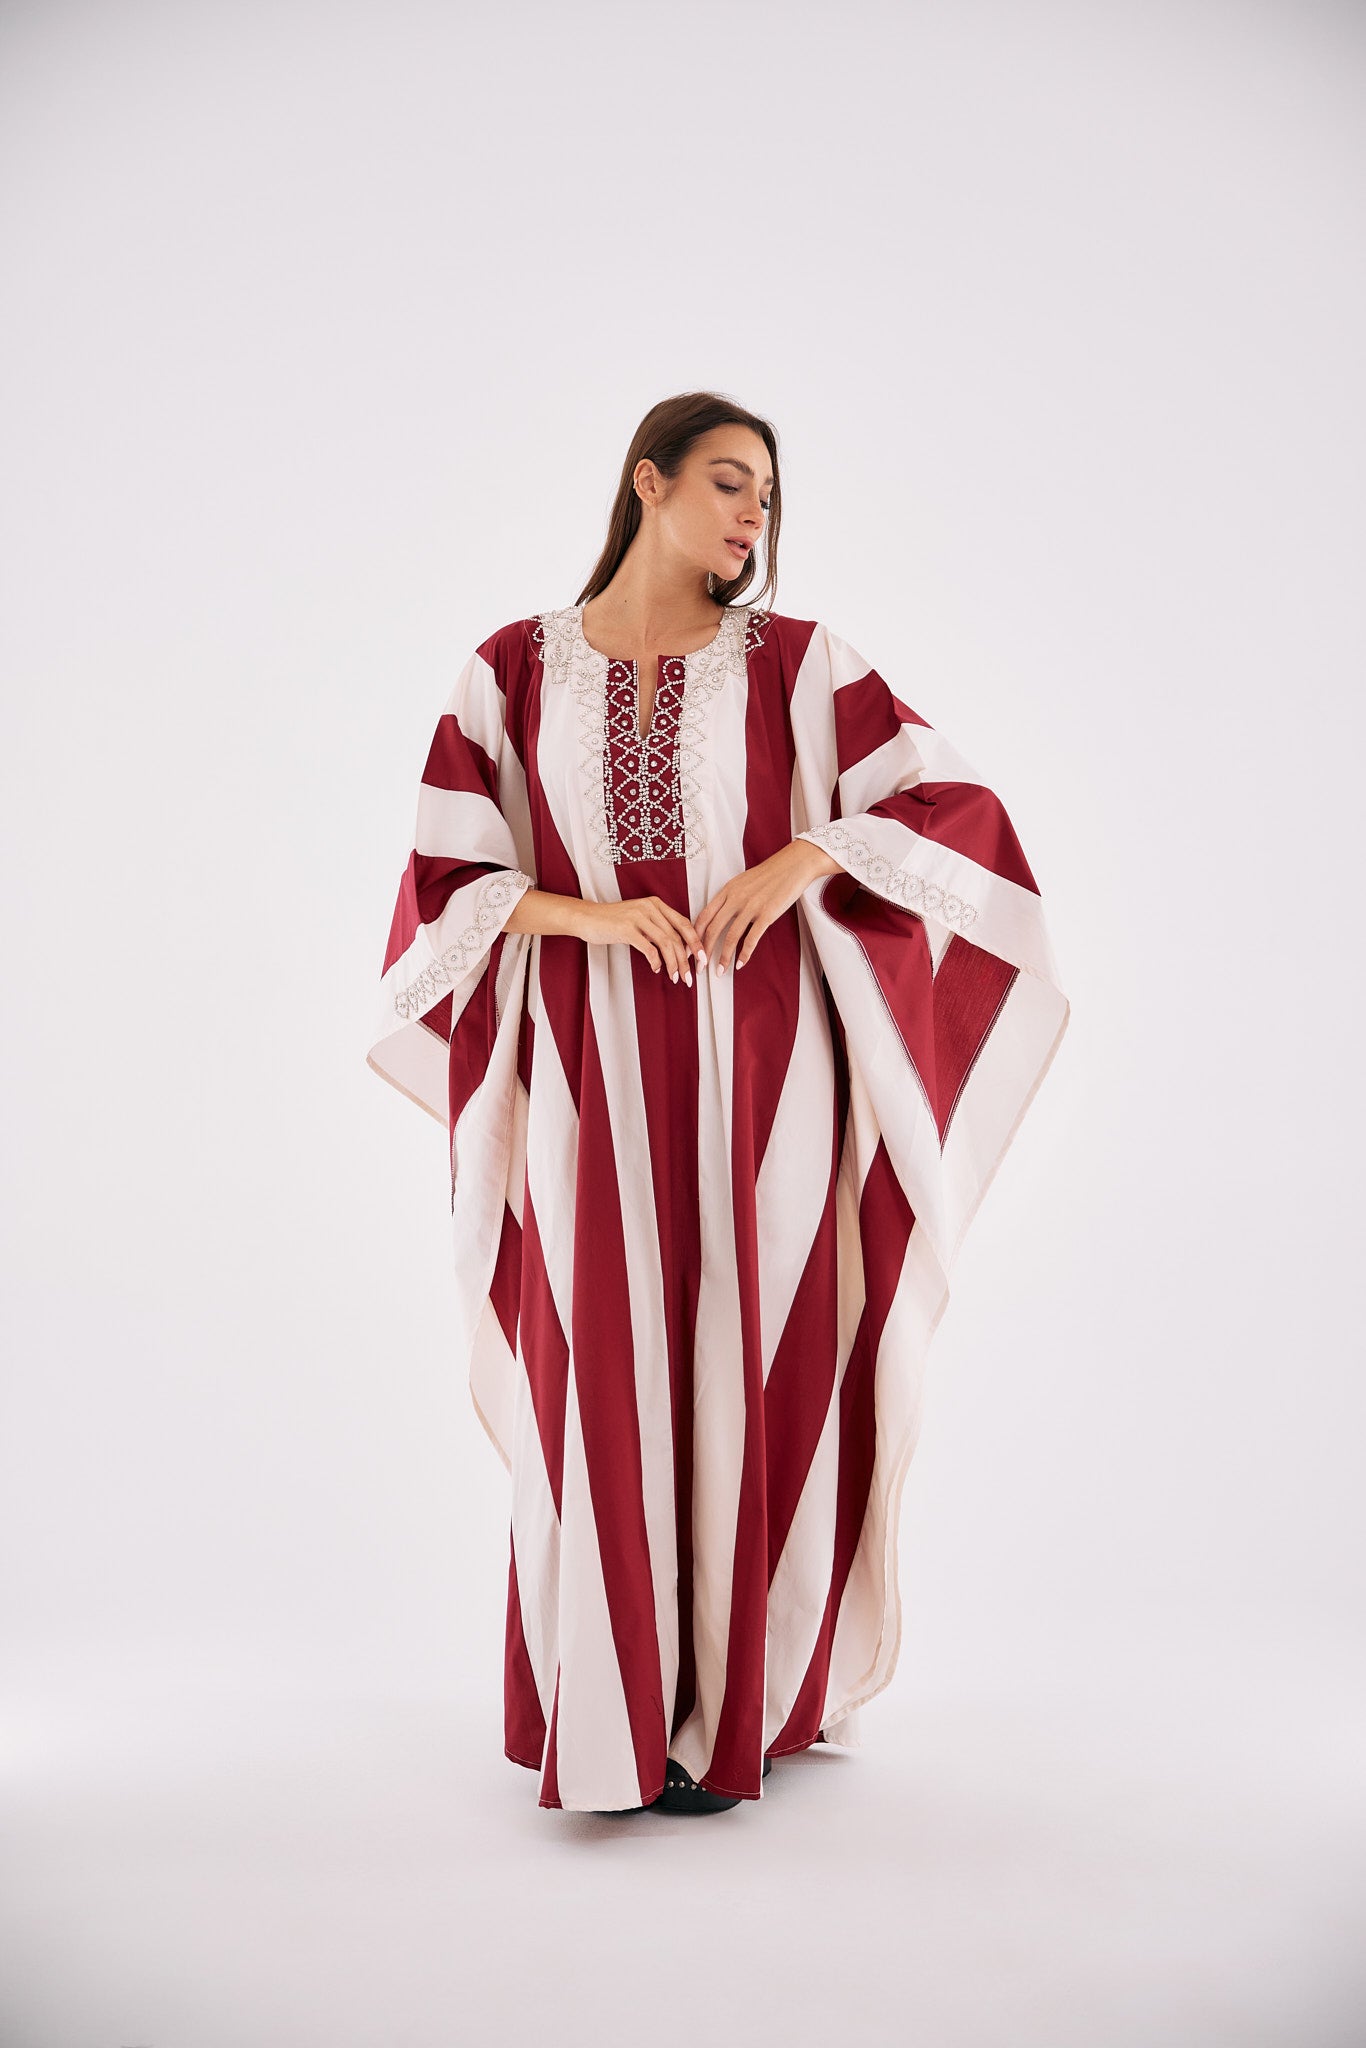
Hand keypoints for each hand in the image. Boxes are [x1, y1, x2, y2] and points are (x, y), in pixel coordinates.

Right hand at [578, 896, 704, 984]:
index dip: (696, 943)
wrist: (587, 917)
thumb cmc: (613, 921)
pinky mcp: (626, 928)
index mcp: (657, 904)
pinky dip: (656, 961)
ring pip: (666, 943)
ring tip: (676, 978)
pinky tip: (656, 969)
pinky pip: (648, 948)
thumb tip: (679, 951)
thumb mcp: (640, 919)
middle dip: (686, 960)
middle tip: (690, 977)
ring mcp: (638, 917)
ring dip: (673, 964)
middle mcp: (650, 907)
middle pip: (677, 936)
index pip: (684, 924)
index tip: (702, 960)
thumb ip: (658, 929)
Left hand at [694, 839, 837, 973]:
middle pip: (713, 929)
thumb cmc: (769, 874)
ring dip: (723, 958)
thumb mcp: (743, 881)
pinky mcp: (767, 915)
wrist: (793, 865)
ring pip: (730, 937)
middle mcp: (735, 899)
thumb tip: (720, 914)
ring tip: (719, 972)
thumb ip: (730, 897)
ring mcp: (751, 907)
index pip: (704, 916)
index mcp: (727, 890)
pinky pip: (751, 939)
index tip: (691, 949)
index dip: (695, 935)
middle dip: (704, 952)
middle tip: (700, 968)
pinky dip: (744, 954)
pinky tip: (740, 964)